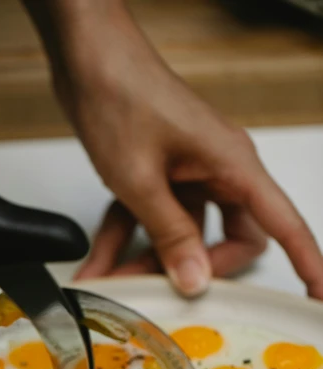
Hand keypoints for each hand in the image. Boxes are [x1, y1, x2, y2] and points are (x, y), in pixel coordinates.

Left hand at [31, 0, 322, 297]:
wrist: (85, 55)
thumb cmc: (120, 94)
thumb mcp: (142, 180)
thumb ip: (170, 235)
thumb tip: (196, 280)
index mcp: (232, 165)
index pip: (282, 223)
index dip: (305, 261)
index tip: (315, 296)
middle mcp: (217, 169)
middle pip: (229, 238)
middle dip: (195, 268)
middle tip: (165, 290)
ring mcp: (188, 172)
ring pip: (182, 233)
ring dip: (148, 259)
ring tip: (114, 279)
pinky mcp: (160, 173)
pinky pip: (151, 217)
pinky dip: (126, 238)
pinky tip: (99, 261)